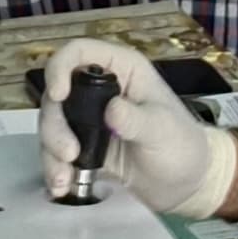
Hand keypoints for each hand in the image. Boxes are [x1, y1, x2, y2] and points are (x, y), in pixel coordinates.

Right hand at [32, 39, 236, 216]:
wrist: (185, 185)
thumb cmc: (182, 146)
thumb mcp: (162, 130)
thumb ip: (136, 120)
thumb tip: (111, 111)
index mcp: (123, 70)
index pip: (79, 52)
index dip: (60, 67)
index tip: (58, 94)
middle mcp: (101, 89)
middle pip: (57, 93)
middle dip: (54, 125)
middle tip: (68, 153)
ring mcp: (90, 118)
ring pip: (53, 124)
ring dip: (51, 150)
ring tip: (64, 179)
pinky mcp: (84, 145)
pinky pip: (56, 150)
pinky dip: (54, 168)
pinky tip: (61, 186)